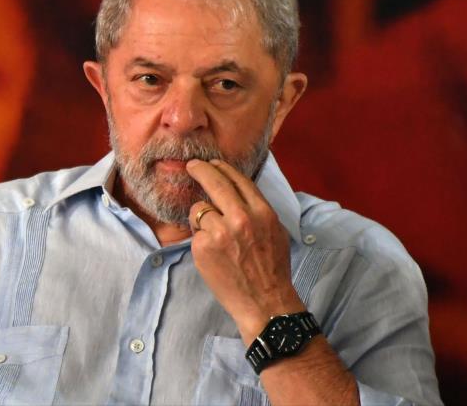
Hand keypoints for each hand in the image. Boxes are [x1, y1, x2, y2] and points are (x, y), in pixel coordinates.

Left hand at [185, 159, 304, 344]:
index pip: (238, 179)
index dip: (222, 168)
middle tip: (192, 166)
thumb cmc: (271, 268)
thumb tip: (235, 191)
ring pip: (199, 209)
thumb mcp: (274, 231)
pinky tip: (212, 254)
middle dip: (201, 170)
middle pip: (215, 183)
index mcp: (262, 212)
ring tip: (214, 236)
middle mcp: (241, 218)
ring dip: (201, 218)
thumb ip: (255, 210)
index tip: (212, 163)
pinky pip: (195, 232)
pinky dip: (199, 239)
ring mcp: (220, 232)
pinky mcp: (203, 247)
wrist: (264, 302)